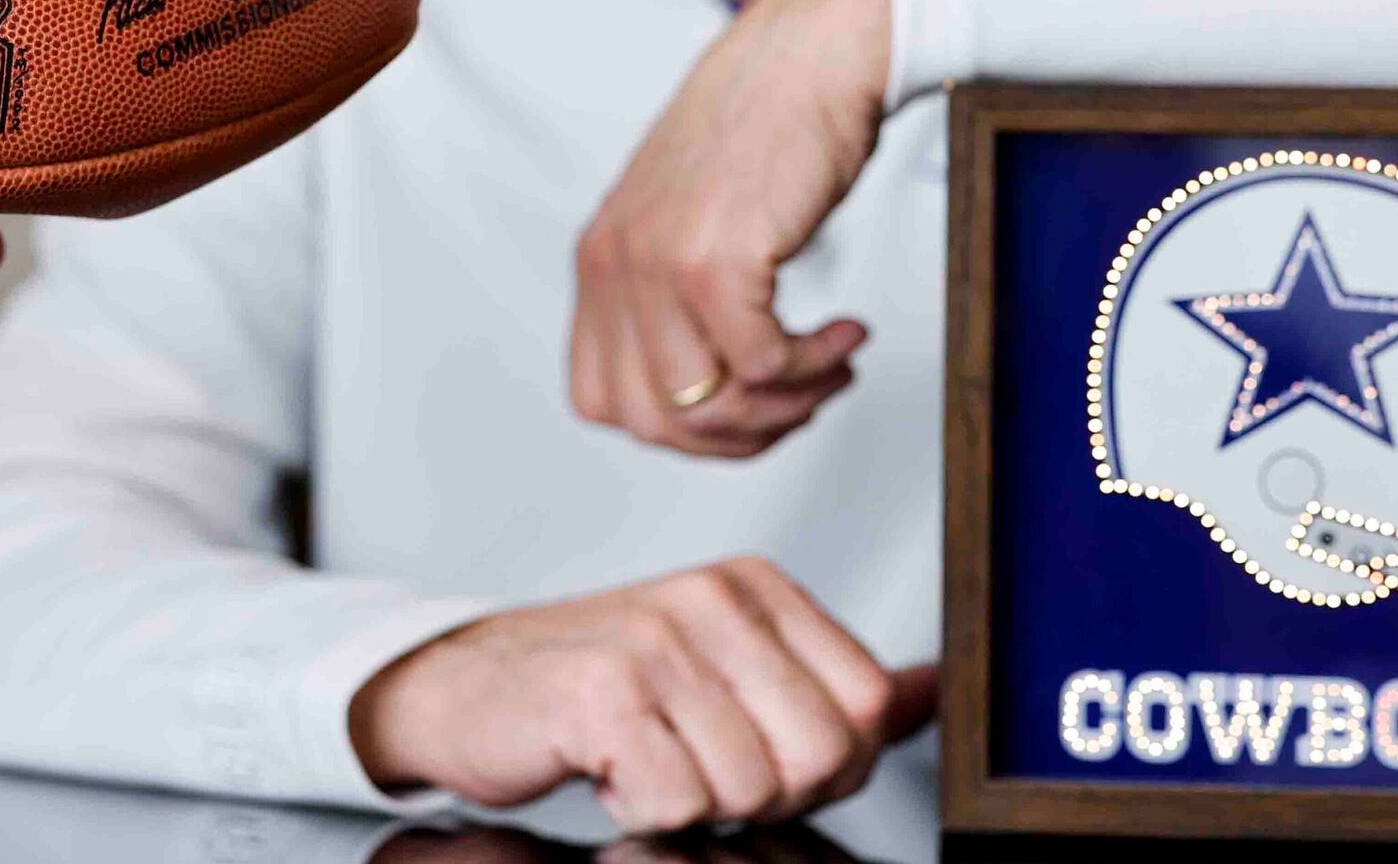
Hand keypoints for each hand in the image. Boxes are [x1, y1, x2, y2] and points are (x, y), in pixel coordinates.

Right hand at [348, 559, 935, 833]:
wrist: (467, 686)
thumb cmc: (599, 688)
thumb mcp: (725, 669)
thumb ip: (829, 683)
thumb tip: (930, 690)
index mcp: (756, 588)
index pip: (867, 705)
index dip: (826, 762)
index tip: (757, 751)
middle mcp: (712, 599)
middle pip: (822, 753)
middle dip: (766, 792)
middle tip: (696, 764)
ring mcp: (658, 640)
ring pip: (751, 789)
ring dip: (694, 801)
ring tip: (645, 758)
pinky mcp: (605, 691)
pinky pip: (678, 800)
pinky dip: (642, 807)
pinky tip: (609, 769)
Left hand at [569, 0, 891, 457]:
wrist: (809, 53)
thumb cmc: (766, 129)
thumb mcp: (684, 216)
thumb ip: (670, 294)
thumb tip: (706, 397)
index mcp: (598, 260)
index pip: (602, 400)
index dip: (680, 426)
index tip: (744, 403)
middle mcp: (613, 264)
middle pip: (652, 421)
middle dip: (738, 433)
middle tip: (800, 398)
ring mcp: (656, 263)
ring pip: (706, 406)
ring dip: (784, 405)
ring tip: (832, 367)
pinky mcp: (715, 260)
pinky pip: (760, 367)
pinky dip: (814, 367)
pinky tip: (848, 330)